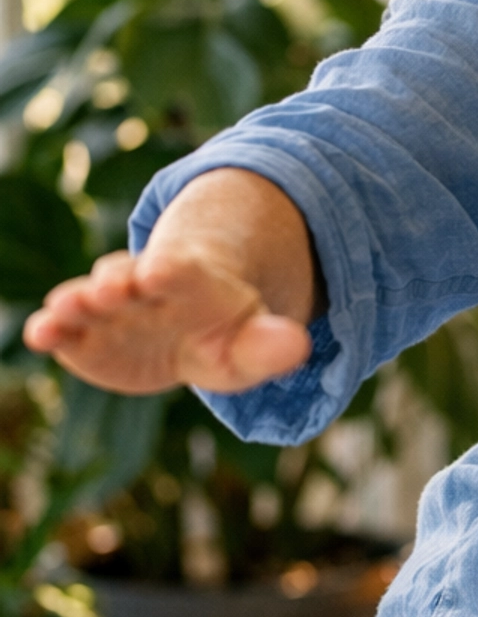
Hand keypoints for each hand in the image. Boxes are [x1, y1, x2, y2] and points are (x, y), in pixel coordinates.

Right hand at [25, 246, 310, 394]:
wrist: (189, 327)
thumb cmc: (225, 332)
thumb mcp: (250, 345)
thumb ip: (268, 347)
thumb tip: (299, 344)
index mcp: (193, 282)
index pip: (183, 271)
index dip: (170, 270)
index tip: (156, 271)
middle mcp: (144, 286)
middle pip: (128, 276)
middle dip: (116, 281)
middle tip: (107, 289)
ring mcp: (110, 307)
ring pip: (89, 297)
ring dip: (77, 302)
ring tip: (62, 310)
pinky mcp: (83, 333)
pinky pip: (62, 327)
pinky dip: (50, 329)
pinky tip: (40, 335)